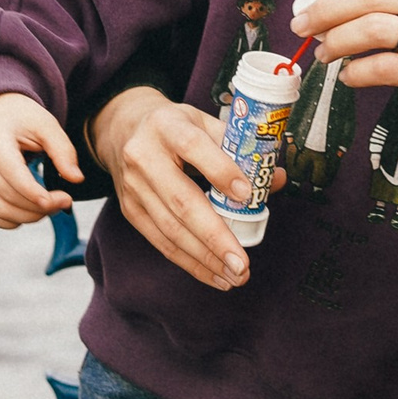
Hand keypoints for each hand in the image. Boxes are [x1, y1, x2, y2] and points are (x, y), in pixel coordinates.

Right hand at [0, 90, 83, 228]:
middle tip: (66, 200)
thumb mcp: (45, 124)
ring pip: (2, 213)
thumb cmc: (21, 117)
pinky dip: (14, 221)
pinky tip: (32, 211)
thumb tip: (76, 179)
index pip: (16, 179)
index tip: (66, 199)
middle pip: (11, 200)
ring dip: (31, 216)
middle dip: (43, 207)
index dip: (39, 196)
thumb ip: (62, 150)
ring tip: (52, 205)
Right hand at [88, 84, 277, 292]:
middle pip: (181, 199)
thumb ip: (239, 149)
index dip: (221, 171)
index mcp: (167, 125)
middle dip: (214, 235)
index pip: (193, 146)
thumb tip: (274, 179)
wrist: (122, 130)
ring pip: (170, 228)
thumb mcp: (204, 123)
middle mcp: (144, 156)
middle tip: (241, 262)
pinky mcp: (130, 210)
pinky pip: (161, 242)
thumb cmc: (173, 127)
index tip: (247, 195)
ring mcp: (133, 187)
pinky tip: (214, 275)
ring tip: (234, 275)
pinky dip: (190, 262)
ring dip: (205, 258)